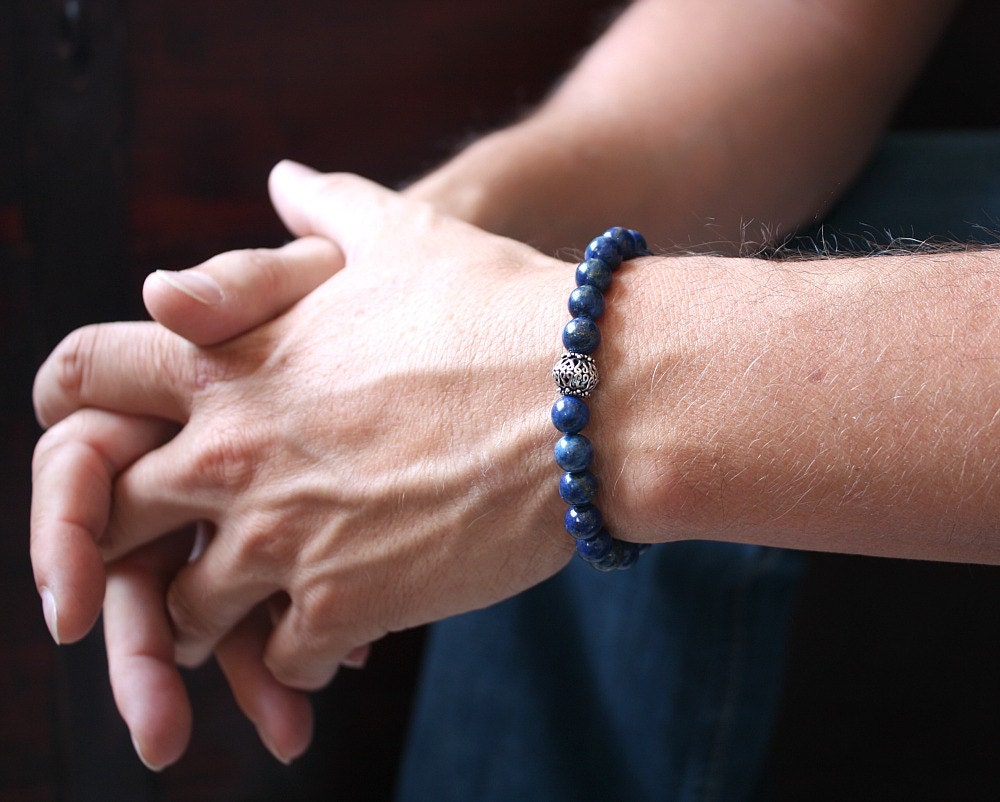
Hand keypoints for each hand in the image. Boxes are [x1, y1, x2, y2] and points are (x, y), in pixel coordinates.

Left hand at [33, 164, 574, 753]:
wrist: (588, 396)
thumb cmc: (498, 307)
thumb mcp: (403, 233)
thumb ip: (324, 207)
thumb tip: (281, 177)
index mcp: (229, 360)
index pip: (80, 377)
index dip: (73, 406)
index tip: (101, 435)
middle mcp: (233, 452)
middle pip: (106, 517)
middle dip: (130, 535)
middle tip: (174, 543)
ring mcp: (283, 536)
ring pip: (182, 610)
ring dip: (211, 610)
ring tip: (256, 603)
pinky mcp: (346, 604)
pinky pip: (281, 657)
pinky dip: (299, 654)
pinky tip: (340, 631)